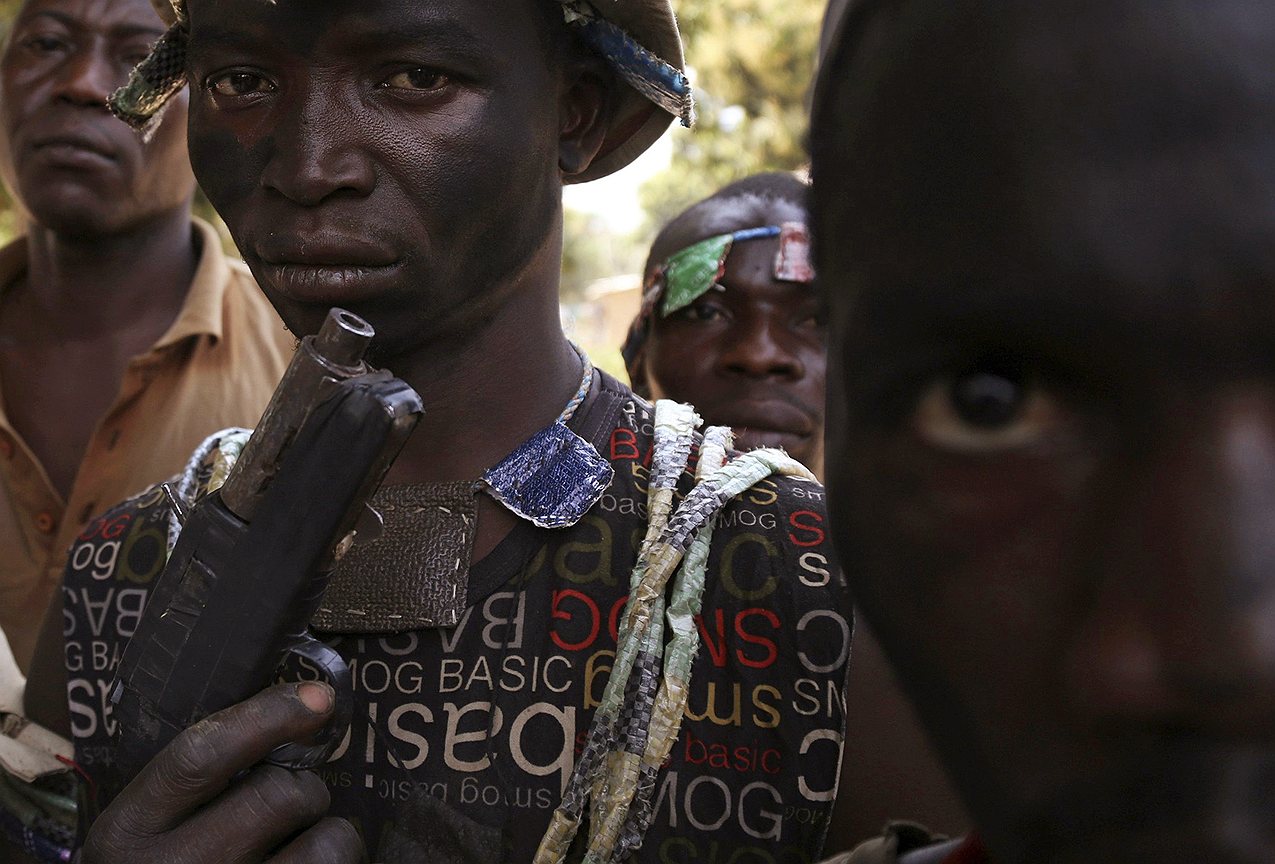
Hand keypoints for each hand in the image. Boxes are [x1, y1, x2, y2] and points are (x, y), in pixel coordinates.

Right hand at [81, 682, 364, 863]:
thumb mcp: (148, 826)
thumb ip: (197, 780)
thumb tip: (296, 714)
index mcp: (128, 832)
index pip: (201, 756)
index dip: (268, 716)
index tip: (318, 698)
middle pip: (275, 795)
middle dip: (300, 788)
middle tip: (292, 803)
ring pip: (323, 843)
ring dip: (327, 833)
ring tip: (301, 843)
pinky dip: (335, 861)